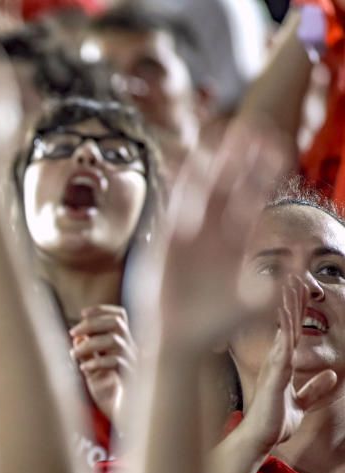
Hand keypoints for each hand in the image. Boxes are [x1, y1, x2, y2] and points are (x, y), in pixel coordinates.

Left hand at [70, 305, 136, 421]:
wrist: (124, 418)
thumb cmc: (108, 393)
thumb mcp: (93, 369)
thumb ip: (88, 352)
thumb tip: (77, 336)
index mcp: (124, 345)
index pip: (120, 316)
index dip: (103, 310)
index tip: (83, 313)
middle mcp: (132, 350)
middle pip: (117, 323)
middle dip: (92, 323)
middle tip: (72, 332)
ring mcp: (133, 362)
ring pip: (114, 340)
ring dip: (90, 344)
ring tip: (74, 354)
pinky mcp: (130, 377)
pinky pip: (114, 362)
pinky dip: (96, 362)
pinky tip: (84, 369)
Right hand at [140, 123, 291, 349]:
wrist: (180, 341)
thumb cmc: (219, 326)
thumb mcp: (262, 301)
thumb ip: (287, 275)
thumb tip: (309, 248)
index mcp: (237, 242)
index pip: (253, 197)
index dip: (265, 172)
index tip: (280, 147)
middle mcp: (213, 232)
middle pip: (228, 185)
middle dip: (240, 157)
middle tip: (253, 126)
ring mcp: (189, 235)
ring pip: (202, 189)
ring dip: (211, 162)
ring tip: (221, 132)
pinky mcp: (167, 241)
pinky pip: (174, 206)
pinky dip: (180, 182)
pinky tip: (189, 159)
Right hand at [238, 278, 337, 449]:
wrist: (260, 438)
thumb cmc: (275, 421)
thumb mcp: (303, 403)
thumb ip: (316, 388)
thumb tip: (332, 375)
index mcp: (283, 365)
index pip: (292, 331)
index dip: (296, 311)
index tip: (299, 289)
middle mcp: (277, 360)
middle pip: (287, 324)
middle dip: (291, 300)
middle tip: (293, 275)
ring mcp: (275, 365)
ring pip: (284, 330)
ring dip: (287, 307)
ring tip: (289, 285)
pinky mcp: (276, 375)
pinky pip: (283, 348)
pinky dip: (285, 330)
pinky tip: (287, 316)